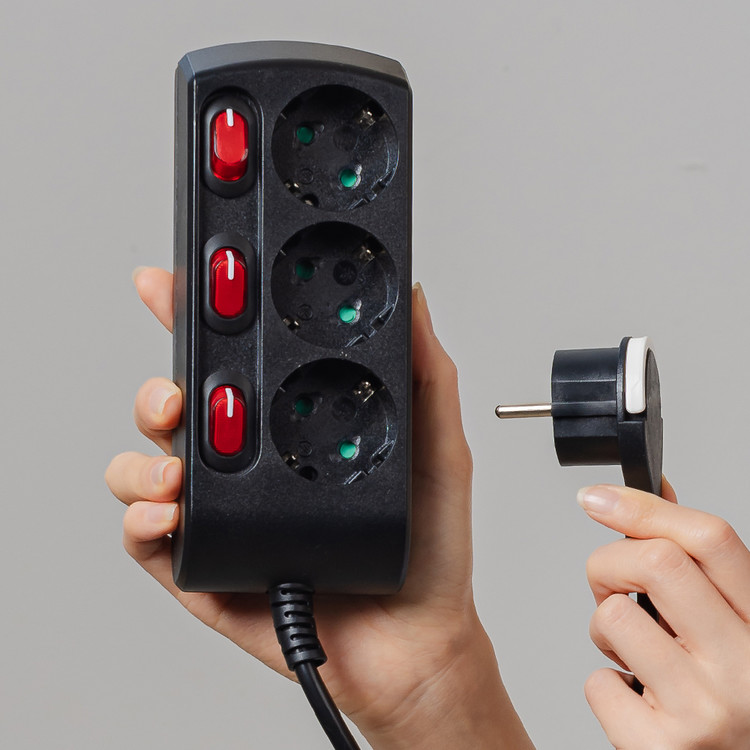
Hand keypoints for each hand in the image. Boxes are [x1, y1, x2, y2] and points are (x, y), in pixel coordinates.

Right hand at [106, 268, 533, 749]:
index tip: (171, 286)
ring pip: (148, 465)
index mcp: (293, 429)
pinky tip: (170, 511)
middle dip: (160, 389)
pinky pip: (148, 538)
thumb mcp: (437, 447)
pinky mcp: (206, 567)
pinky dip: (142, 518)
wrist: (416, 641)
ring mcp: (224, 515)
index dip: (197, 320)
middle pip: (178, 409)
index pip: (236, 364)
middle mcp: (251, 466)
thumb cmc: (426, 550)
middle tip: (176, 393)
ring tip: (178, 470)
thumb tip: (415, 299)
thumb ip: (426, 371)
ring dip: (145, 456)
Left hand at [580, 483, 749, 748]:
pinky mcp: (664, 747)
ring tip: (635, 654)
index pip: (710, 538)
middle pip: (656, 562)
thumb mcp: (732, 625)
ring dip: (605, 630)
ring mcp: (705, 708)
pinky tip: (637, 700)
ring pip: (613, 618)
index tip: (598, 499)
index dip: (644, 507)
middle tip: (614, 590)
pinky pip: (597, 683)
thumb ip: (697, 568)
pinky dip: (605, 686)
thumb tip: (652, 496)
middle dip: (611, 564)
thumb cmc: (732, 697)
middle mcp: (743, 665)